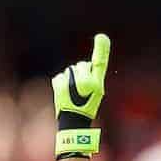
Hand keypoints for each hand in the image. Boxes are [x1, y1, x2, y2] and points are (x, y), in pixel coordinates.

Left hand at [51, 33, 110, 158]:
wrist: (73, 123)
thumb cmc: (87, 107)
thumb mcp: (97, 90)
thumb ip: (96, 70)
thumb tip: (96, 49)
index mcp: (95, 84)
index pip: (99, 64)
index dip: (101, 50)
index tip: (102, 37)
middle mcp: (83, 82)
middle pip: (81, 66)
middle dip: (81, 72)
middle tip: (82, 89)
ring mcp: (69, 83)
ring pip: (70, 71)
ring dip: (71, 78)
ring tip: (73, 92)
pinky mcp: (58, 85)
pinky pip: (59, 77)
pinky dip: (61, 83)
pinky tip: (64, 93)